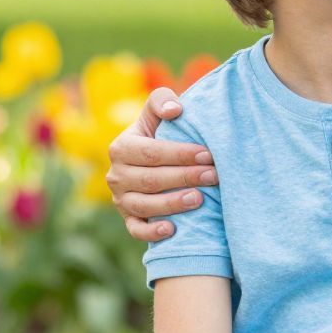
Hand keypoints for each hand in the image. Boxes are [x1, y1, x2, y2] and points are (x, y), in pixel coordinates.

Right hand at [105, 86, 217, 240]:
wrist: (155, 159)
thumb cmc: (162, 132)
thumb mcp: (157, 112)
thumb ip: (162, 100)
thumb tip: (175, 111)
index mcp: (122, 147)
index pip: (151, 152)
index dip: (180, 154)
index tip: (208, 154)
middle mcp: (116, 175)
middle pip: (151, 180)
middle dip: (185, 177)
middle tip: (214, 175)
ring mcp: (121, 200)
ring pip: (144, 206)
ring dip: (172, 204)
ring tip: (200, 199)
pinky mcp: (128, 219)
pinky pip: (136, 229)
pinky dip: (152, 232)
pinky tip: (172, 230)